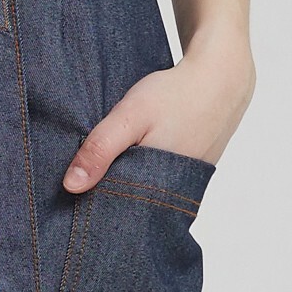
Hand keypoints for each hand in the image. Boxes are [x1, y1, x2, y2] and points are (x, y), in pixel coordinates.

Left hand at [62, 26, 254, 191]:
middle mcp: (174, 195)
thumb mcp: (131, 115)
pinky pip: (159, 180)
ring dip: (125, 181)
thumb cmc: (175, 95)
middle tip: (85, 177)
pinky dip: (143, 171)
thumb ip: (101, 148)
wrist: (221, 78)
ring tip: (109, 162)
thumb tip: (70, 187)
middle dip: (108, 193)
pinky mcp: (190, 173)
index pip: (116, 213)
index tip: (71, 195)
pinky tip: (133, 153)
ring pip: (145, 192)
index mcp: (158, 189)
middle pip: (130, 206)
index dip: (93, 204)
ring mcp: (186, 186)